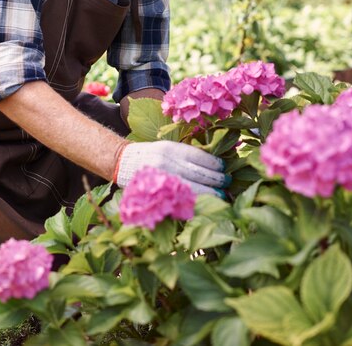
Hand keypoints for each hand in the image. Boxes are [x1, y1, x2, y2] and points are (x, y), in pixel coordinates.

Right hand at [114, 141, 231, 195]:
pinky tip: (204, 203)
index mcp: (171, 149)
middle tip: (227, 183)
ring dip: (210, 193)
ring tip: (222, 195)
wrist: (123, 162)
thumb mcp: (168, 148)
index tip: (224, 168)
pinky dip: (195, 202)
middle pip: (199, 174)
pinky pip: (180, 199)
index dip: (214, 164)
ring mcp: (162, 180)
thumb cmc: (151, 155)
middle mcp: (167, 163)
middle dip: (216, 180)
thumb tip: (213, 164)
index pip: (199, 157)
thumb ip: (186, 155)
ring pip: (193, 188)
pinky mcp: (157, 194)